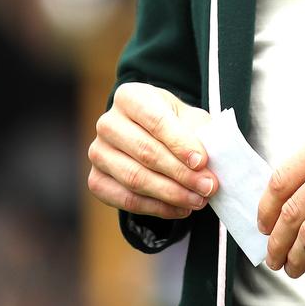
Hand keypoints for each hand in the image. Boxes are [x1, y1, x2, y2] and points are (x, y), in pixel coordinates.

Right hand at [88, 81, 217, 218]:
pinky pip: (126, 200)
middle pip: (146, 152)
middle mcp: (108, 122)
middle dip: (181, 173)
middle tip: (208, 186)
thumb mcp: (189, 118)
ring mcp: (98, 152)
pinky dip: (156, 208)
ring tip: (198, 200)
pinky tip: (180, 208)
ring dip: (171, 193)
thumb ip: (199, 136)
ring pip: (135, 178)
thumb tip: (206, 164)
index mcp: (131, 97)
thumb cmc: (174, 124)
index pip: (156, 120)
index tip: (202, 161)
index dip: (180, 143)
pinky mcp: (96, 180)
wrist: (150, 135)